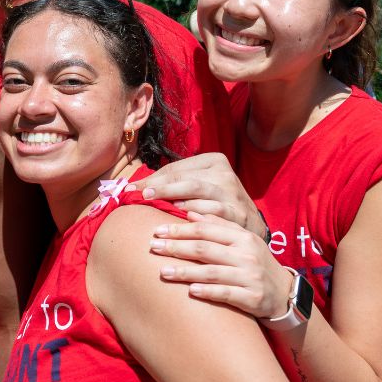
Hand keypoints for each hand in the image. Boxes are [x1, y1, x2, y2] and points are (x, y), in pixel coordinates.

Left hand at [127, 153, 267, 239]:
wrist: (248, 221)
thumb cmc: (214, 201)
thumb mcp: (198, 184)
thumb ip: (173, 182)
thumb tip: (134, 186)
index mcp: (214, 161)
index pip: (177, 168)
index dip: (153, 178)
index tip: (132, 188)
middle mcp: (225, 174)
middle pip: (186, 179)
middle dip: (161, 187)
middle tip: (141, 195)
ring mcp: (233, 193)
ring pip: (198, 192)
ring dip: (174, 198)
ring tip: (155, 203)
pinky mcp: (238, 213)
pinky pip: (212, 212)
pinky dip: (194, 213)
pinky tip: (180, 217)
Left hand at [151, 214, 293, 319]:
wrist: (285, 293)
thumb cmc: (255, 263)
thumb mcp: (243, 241)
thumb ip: (218, 226)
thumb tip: (190, 213)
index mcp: (243, 237)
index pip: (206, 229)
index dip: (180, 229)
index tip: (157, 230)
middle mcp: (247, 254)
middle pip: (205, 249)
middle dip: (176, 247)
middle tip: (153, 247)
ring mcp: (250, 276)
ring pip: (212, 272)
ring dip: (185, 272)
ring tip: (162, 271)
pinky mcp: (253, 297)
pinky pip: (226, 294)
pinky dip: (208, 292)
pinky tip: (190, 291)